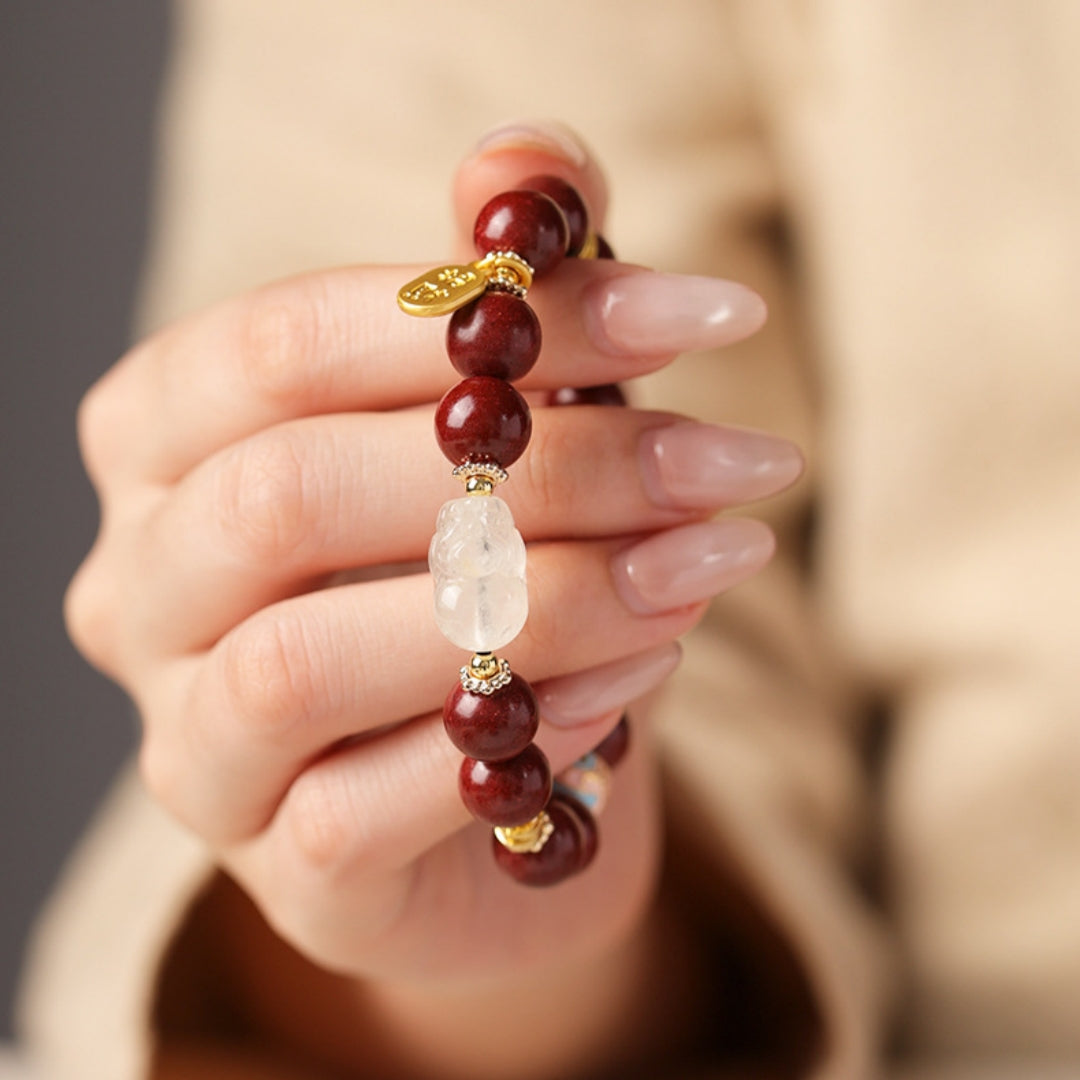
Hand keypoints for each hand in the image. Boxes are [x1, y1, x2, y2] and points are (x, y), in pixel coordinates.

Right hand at [66, 125, 799, 1072]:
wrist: (489, 773)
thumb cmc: (477, 563)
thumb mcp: (496, 415)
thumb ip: (497, 283)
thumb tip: (523, 163)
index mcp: (162, 445)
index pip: (280, 346)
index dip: (487, 313)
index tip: (698, 313)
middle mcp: (139, 591)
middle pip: (290, 495)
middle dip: (545, 468)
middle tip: (728, 462)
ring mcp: (193, 744)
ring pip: (310, 658)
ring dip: (545, 601)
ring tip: (701, 568)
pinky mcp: (282, 868)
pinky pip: (376, 803)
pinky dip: (528, 728)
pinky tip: (638, 678)